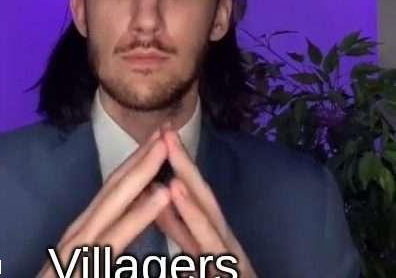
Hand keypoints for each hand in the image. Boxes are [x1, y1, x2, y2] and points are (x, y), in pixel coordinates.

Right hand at [37, 127, 170, 277]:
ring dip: (142, 173)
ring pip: (113, 204)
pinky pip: (114, 238)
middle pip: (114, 187)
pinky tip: (159, 196)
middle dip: (142, 157)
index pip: (114, 190)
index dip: (137, 163)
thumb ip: (112, 238)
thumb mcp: (91, 266)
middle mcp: (80, 234)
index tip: (159, 140)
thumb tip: (140, 209)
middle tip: (167, 127)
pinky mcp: (82, 266)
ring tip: (164, 148)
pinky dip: (138, 214)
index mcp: (86, 234)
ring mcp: (77, 250)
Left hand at [155, 128, 257, 277]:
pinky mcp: (236, 276)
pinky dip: (200, 236)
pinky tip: (185, 221)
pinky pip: (216, 258)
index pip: (195, 196)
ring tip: (175, 168)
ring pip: (214, 229)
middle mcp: (226, 247)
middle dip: (185, 166)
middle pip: (204, 201)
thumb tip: (159, 196)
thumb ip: (180, 228)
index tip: (159, 137)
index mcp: (212, 239)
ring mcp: (234, 264)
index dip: (179, 165)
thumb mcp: (200, 255)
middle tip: (166, 132)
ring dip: (195, 198)